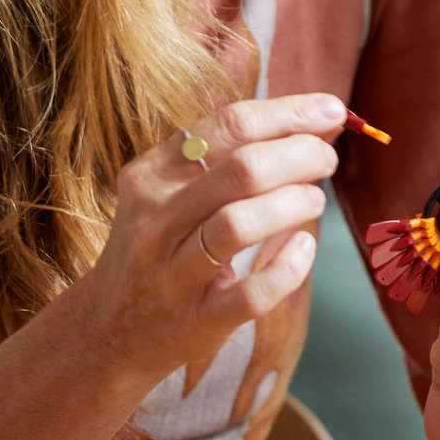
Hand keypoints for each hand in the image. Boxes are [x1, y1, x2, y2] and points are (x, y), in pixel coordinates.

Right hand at [78, 93, 344, 382]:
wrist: (108, 330)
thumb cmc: (160, 248)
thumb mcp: (170, 194)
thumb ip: (229, 158)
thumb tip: (316, 123)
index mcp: (151, 175)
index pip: (227, 125)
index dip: (288, 113)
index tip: (331, 109)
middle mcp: (155, 219)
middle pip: (241, 169)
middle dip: (300, 155)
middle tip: (325, 160)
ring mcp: (173, 274)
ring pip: (239, 225)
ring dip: (293, 204)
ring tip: (314, 201)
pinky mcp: (197, 321)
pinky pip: (251, 294)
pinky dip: (289, 268)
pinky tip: (303, 250)